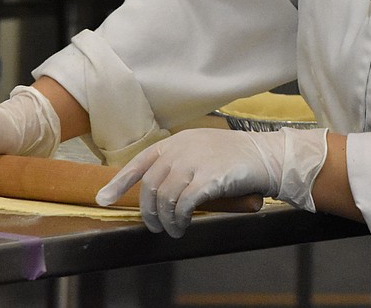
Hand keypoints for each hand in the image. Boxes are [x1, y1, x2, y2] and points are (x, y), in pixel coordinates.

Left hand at [96, 126, 327, 237]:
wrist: (267, 156)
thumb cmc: (236, 158)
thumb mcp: (202, 151)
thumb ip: (180, 163)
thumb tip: (159, 193)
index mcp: (177, 141)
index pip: (140, 162)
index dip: (118, 183)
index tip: (103, 200)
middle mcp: (182, 149)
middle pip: (150, 186)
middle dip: (148, 211)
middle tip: (155, 226)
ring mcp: (195, 162)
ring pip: (165, 199)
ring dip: (165, 220)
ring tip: (173, 230)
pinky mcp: (209, 179)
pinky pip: (183, 205)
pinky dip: (179, 220)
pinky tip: (183, 226)